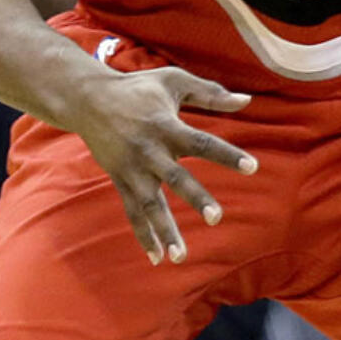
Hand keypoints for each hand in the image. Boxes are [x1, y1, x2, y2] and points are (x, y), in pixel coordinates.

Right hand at [73, 65, 256, 264]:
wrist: (88, 98)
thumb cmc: (138, 87)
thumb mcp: (174, 81)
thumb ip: (210, 93)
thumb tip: (247, 101)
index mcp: (166, 126)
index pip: (202, 142)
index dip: (227, 155)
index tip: (252, 167)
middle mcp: (149, 150)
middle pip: (176, 178)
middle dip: (196, 198)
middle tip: (217, 217)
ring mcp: (132, 169)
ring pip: (151, 204)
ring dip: (165, 231)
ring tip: (181, 257)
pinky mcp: (120, 180)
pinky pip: (133, 211)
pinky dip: (144, 235)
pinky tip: (157, 258)